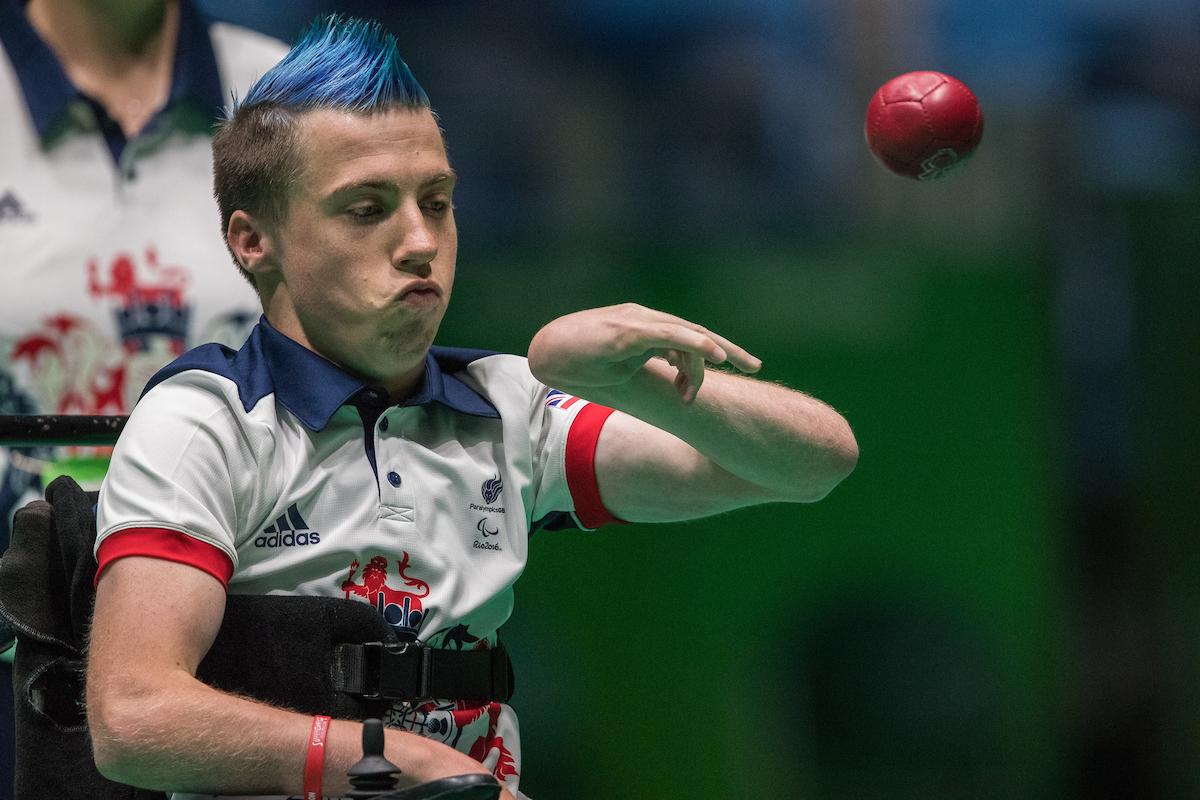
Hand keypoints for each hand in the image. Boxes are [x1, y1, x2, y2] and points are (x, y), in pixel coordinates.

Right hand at [527, 303, 760, 403]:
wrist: (547, 353)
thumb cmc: (579, 361)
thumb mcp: (622, 368)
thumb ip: (647, 366)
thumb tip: (673, 379)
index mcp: (646, 329)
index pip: (688, 337)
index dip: (714, 351)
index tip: (737, 366)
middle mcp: (647, 320)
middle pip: (697, 333)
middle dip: (728, 350)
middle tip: (754, 366)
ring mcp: (638, 322)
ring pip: (685, 336)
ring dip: (700, 363)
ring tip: (692, 394)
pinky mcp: (628, 331)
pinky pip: (669, 334)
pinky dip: (693, 344)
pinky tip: (712, 353)